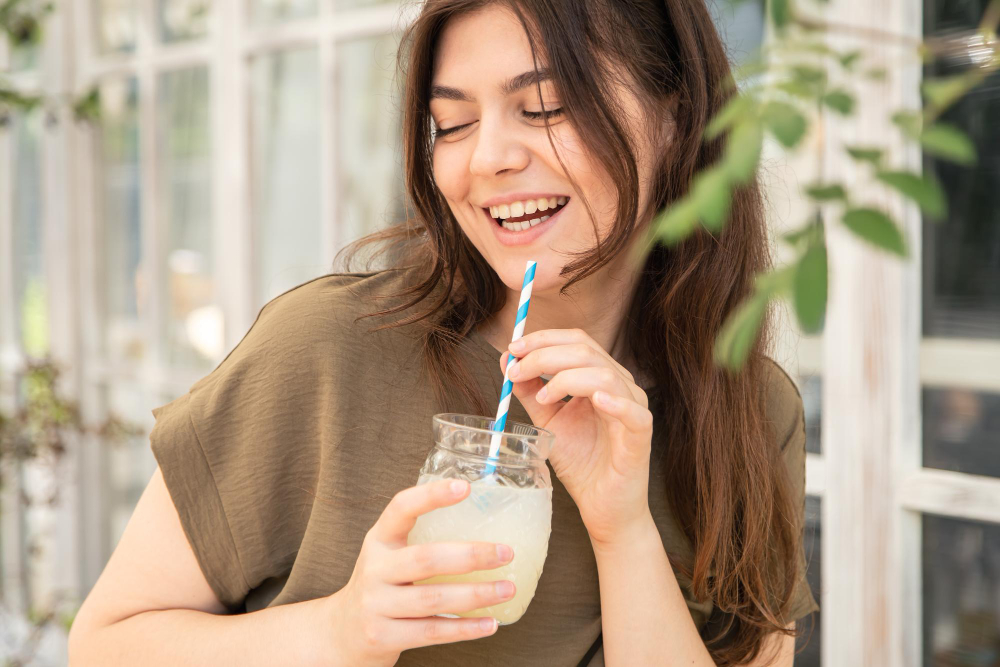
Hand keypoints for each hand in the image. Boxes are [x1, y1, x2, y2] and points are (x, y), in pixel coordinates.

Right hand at [324, 478, 516, 665]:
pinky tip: (490, 624)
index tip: (465, 487)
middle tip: (506, 553)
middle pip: (426, 559)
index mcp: (378, 540)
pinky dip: (464, 628)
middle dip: (471, 555)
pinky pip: (432, 632)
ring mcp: (376, 605)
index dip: (431, 496)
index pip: (401, 508)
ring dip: (476, 594)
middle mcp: (374, 569)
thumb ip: (422, 540)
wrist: (342, 633)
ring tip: (507, 589)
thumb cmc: (382, 586)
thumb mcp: (389, 555)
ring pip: (433, 599)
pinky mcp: (383, 637)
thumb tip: (488, 524)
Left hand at [500, 328, 653, 546]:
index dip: (543, 339)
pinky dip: (614, 401)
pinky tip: (593, 400)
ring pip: (604, 374)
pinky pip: (633, 411)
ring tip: (542, 398)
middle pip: (586, 352)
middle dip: (545, 356)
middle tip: (516, 370)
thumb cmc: (582, 463)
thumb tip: (509, 360)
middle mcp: (620, 385)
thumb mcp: (548, 420)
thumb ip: (530, 391)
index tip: (513, 348)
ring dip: (566, 378)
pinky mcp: (641, 435)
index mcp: (600, 377)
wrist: (603, 506)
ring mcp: (633, 408)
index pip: (576, 341)